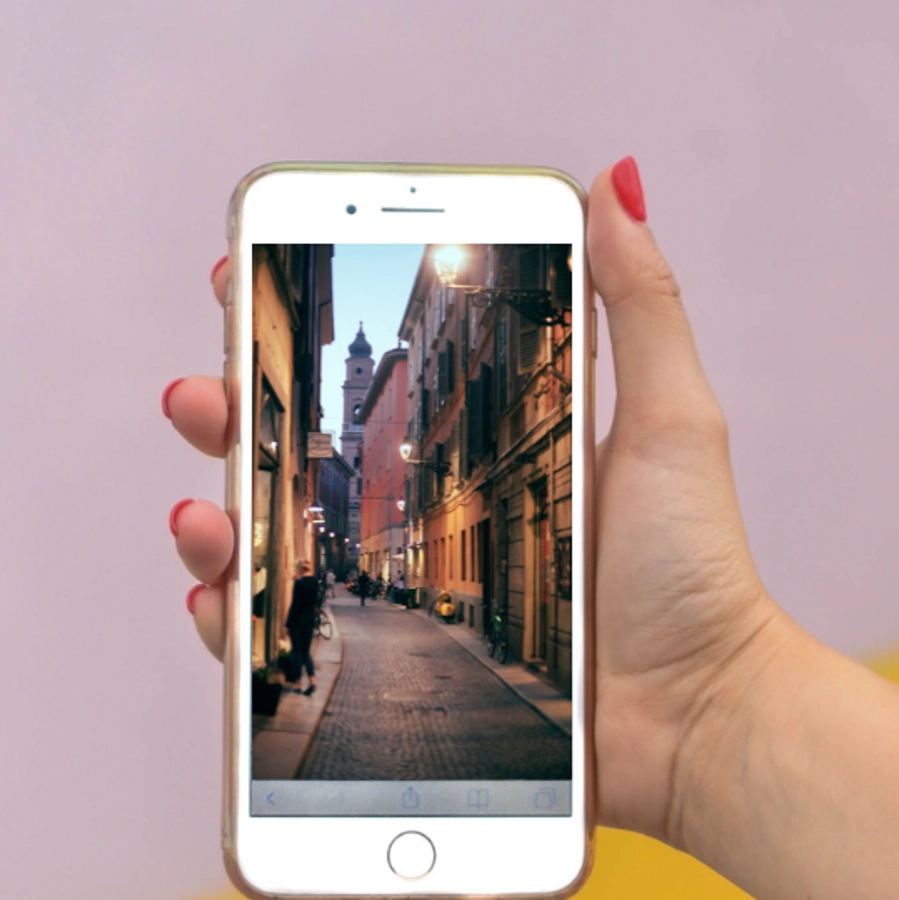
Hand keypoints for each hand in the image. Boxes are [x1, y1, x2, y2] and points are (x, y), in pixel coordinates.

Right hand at [163, 158, 789, 841]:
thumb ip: (639, 304)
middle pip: (301, 450)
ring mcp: (407, 589)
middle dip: (234, 413)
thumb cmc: (694, 570)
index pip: (371, 372)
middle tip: (202, 392)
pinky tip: (217, 592)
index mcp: (482, 442)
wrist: (697, 718)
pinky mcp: (398, 667)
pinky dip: (236, 615)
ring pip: (277, 539)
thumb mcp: (671, 418)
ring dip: (220, 512)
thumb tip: (614, 181)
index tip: (246, 279)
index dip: (301, 328)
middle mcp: (432, 510)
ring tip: (205, 505)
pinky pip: (288, 637)